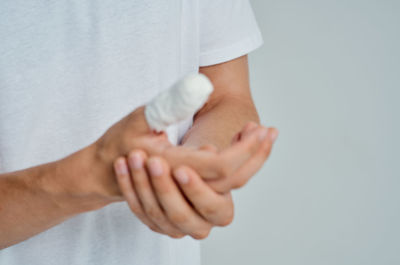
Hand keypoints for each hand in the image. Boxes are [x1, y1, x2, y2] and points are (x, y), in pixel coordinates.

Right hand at [91, 104, 276, 196]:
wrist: (105, 171)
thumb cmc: (119, 143)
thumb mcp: (141, 117)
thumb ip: (170, 104)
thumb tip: (200, 87)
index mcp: (174, 167)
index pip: (220, 165)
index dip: (244, 150)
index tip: (259, 129)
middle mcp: (184, 186)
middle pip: (233, 181)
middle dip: (255, 156)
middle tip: (270, 132)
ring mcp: (188, 193)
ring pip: (230, 187)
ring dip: (250, 163)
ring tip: (261, 137)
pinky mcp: (190, 192)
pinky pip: (220, 187)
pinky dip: (238, 169)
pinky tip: (242, 150)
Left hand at [113, 152, 233, 238]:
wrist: (177, 168)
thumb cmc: (198, 158)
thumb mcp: (208, 154)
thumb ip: (209, 154)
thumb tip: (211, 149)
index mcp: (223, 209)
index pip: (211, 205)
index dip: (196, 188)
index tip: (180, 169)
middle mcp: (202, 224)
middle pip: (181, 214)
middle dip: (164, 187)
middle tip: (154, 161)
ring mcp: (178, 228)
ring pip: (157, 212)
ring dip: (142, 183)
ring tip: (134, 156)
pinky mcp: (158, 225)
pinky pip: (139, 210)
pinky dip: (128, 186)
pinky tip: (122, 164)